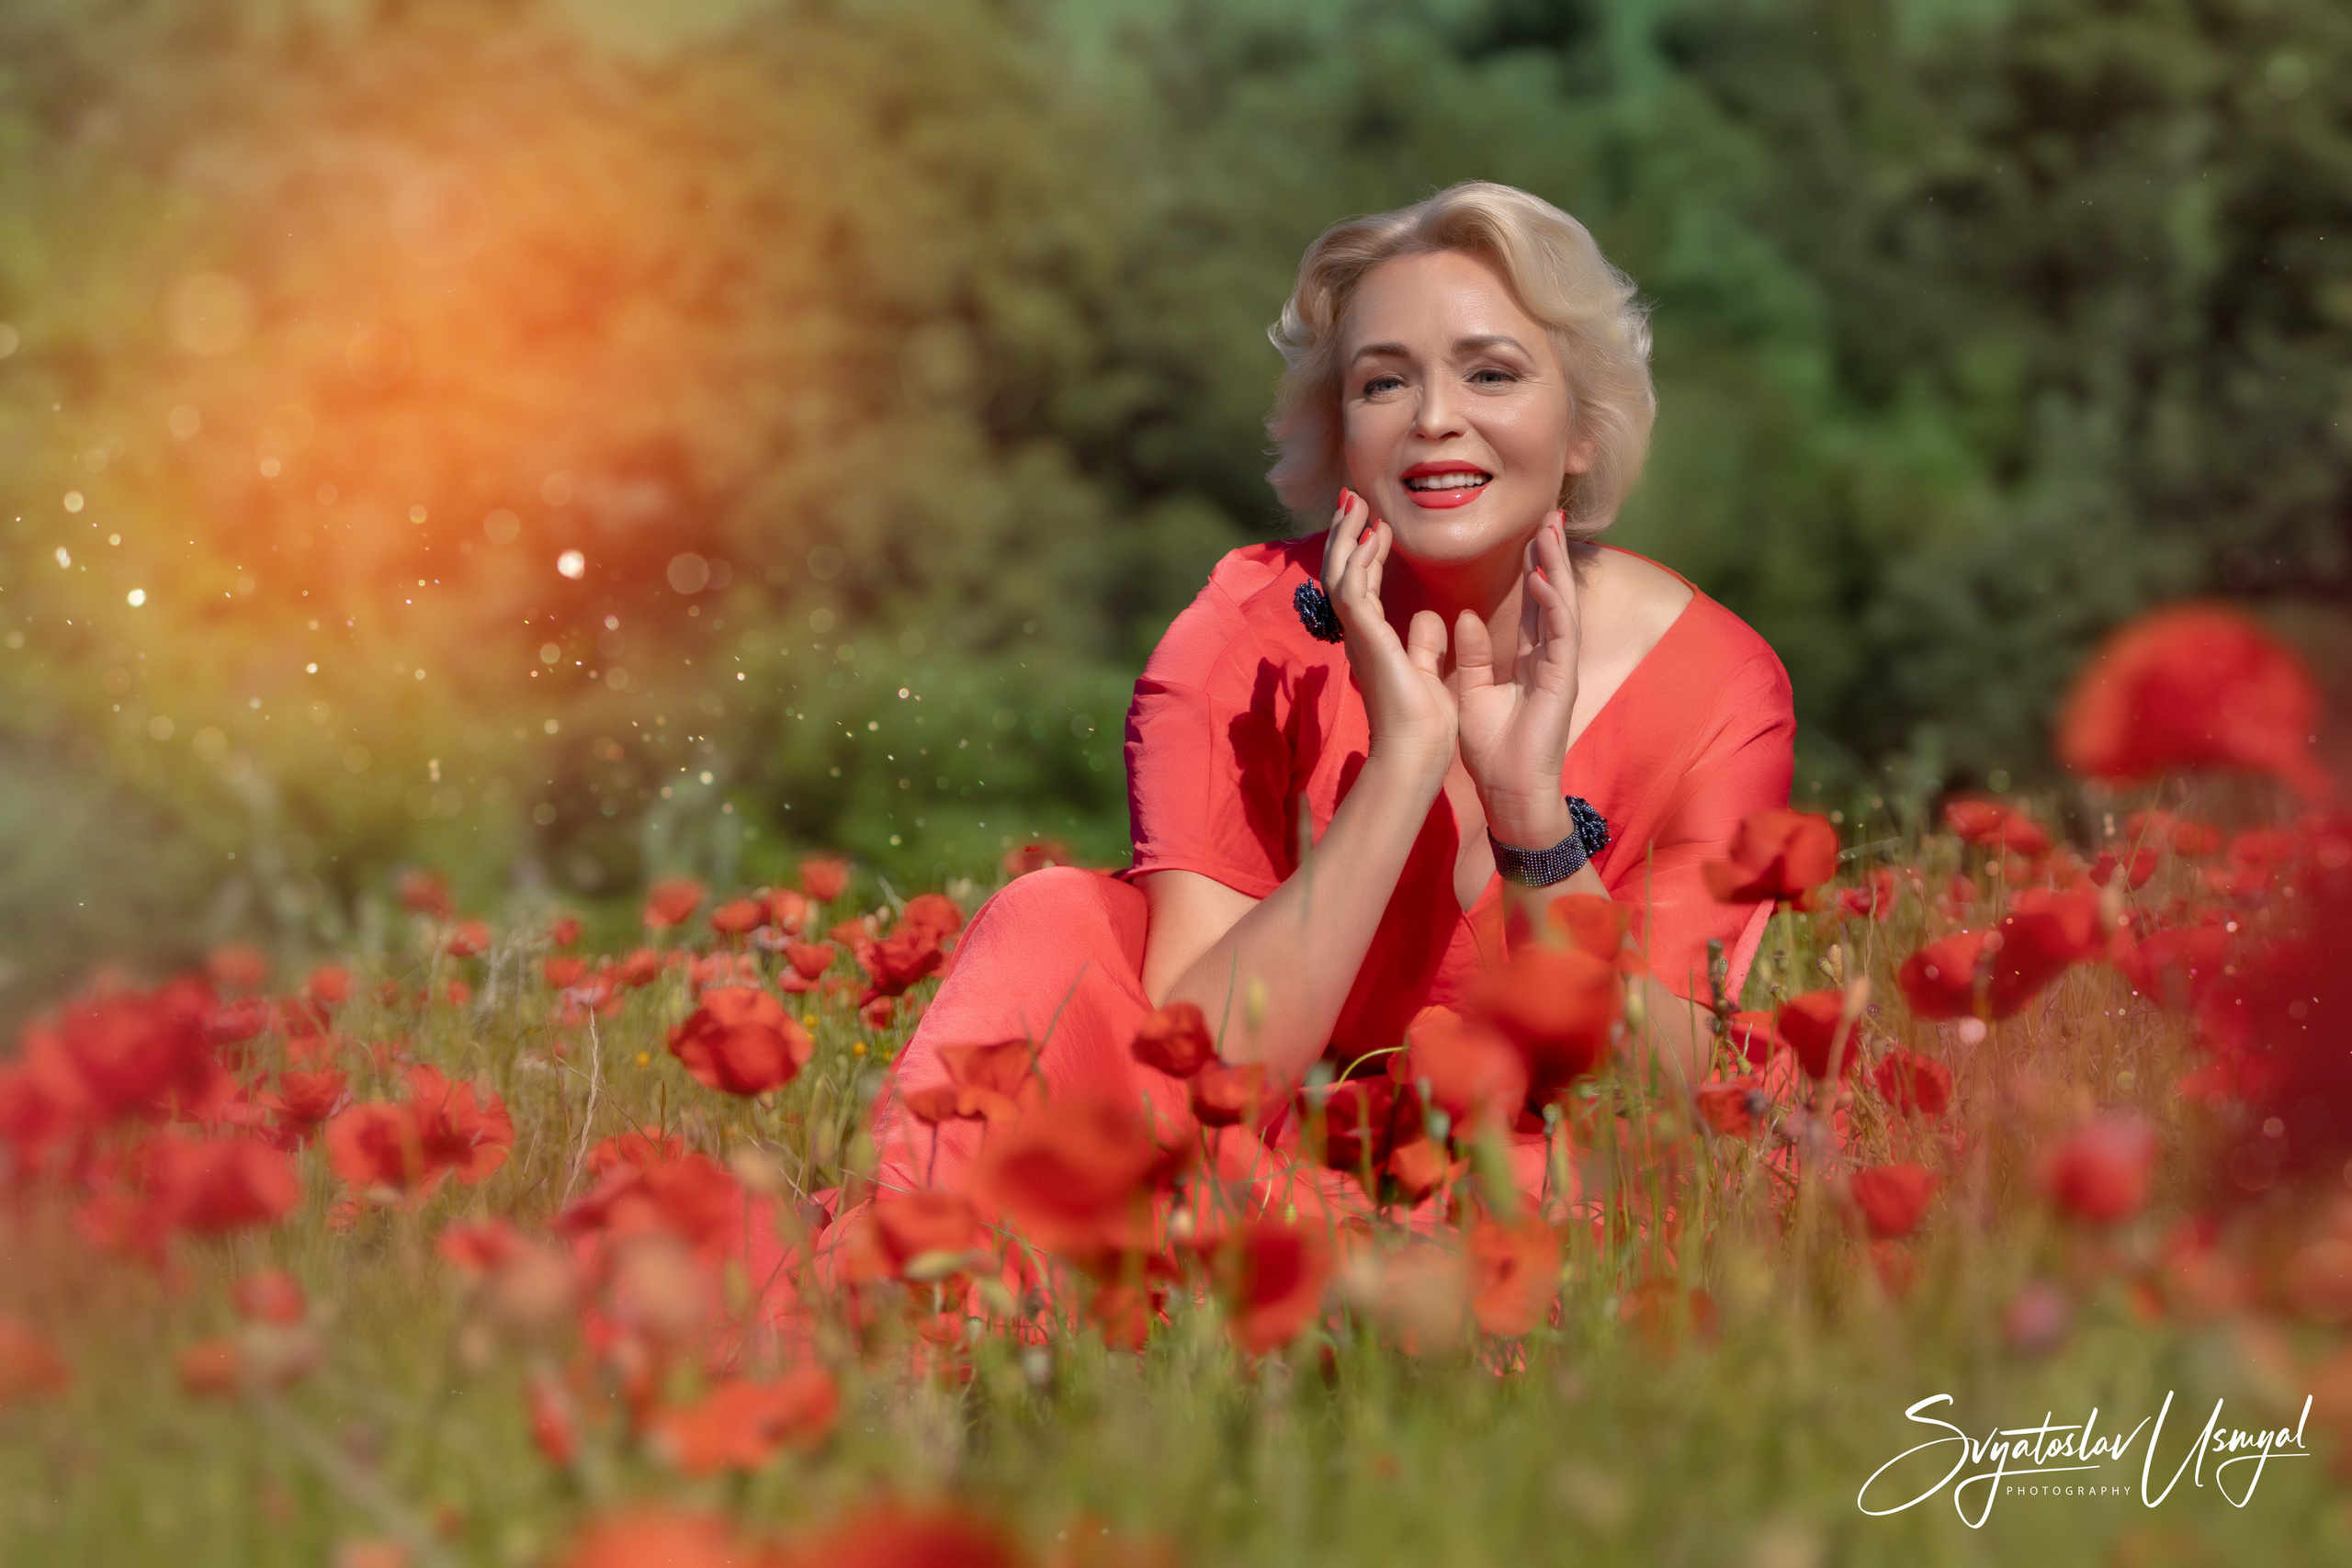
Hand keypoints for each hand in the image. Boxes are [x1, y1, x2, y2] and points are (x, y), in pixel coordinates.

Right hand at [1321, 489, 1454, 778]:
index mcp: (1371, 640)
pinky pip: (1355, 590)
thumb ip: (1423, 644)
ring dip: (1348, 536)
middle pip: (1339, 572)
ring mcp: (1358, 635)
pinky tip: (1376, 535)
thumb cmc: (1422, 724)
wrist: (1415, 754)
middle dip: (1345, 533)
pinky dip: (1361, 560)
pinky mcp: (1366, 639)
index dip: (1363, 552)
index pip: (1358, 585)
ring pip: (1340, 573)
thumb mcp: (1426, 672)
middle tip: (1351, 497)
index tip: (1375, 524)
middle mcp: (1357, 634)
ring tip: (1356, 503)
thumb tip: (1427, 618)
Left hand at [1455, 510, 1580, 844]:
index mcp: (1532, 660)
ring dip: (1557, 569)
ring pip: (1563, 607)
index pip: (1535, 605)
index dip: (1533, 569)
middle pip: (1554, 597)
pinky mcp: (1563, 682)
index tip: (1529, 535)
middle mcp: (1551, 658)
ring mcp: (1560, 669)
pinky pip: (1560, 635)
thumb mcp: (1474, 692)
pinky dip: (1552, 605)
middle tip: (1548, 517)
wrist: (1510, 792)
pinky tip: (1543, 579)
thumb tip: (1463, 617)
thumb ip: (1473, 655)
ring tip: (1550, 533)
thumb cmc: (1494, 750)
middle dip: (1552, 557)